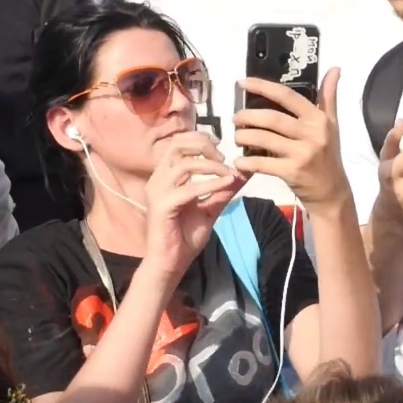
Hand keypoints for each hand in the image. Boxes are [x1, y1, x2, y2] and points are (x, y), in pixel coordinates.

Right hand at [143, 132, 247, 277]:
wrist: (170, 263)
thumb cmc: (185, 236)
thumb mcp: (211, 208)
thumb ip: (224, 190)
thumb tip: (244, 173)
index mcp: (166, 175)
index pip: (179, 142)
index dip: (202, 138)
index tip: (223, 146)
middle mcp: (158, 179)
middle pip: (178, 145)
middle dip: (205, 145)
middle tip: (225, 157)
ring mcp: (158, 191)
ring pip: (184, 164)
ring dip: (212, 166)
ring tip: (230, 173)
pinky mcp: (162, 206)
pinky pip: (189, 189)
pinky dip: (211, 184)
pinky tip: (227, 184)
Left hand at [233, 68, 350, 210]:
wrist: (332, 192)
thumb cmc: (328, 155)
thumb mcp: (332, 124)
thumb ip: (329, 96)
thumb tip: (335, 68)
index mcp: (318, 119)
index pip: (287, 96)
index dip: (262, 87)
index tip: (242, 83)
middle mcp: (312, 134)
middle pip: (271, 118)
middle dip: (247, 116)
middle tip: (236, 118)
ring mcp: (301, 153)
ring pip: (263, 139)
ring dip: (244, 137)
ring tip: (237, 137)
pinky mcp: (291, 172)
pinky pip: (262, 164)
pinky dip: (246, 162)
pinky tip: (239, 161)